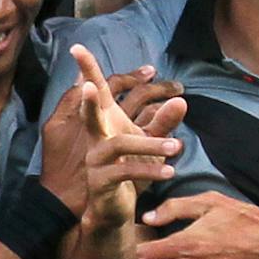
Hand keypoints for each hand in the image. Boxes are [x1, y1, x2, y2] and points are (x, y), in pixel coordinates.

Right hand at [72, 46, 183, 230]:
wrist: (113, 210)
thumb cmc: (128, 173)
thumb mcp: (149, 145)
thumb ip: (163, 122)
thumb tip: (181, 100)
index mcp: (105, 124)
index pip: (99, 93)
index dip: (87, 70)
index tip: (76, 48)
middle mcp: (96, 138)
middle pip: (91, 114)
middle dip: (89, 100)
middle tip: (89, 86)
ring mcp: (96, 160)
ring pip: (120, 144)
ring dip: (150, 145)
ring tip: (176, 147)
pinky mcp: (102, 182)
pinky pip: (126, 171)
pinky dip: (150, 170)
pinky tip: (170, 171)